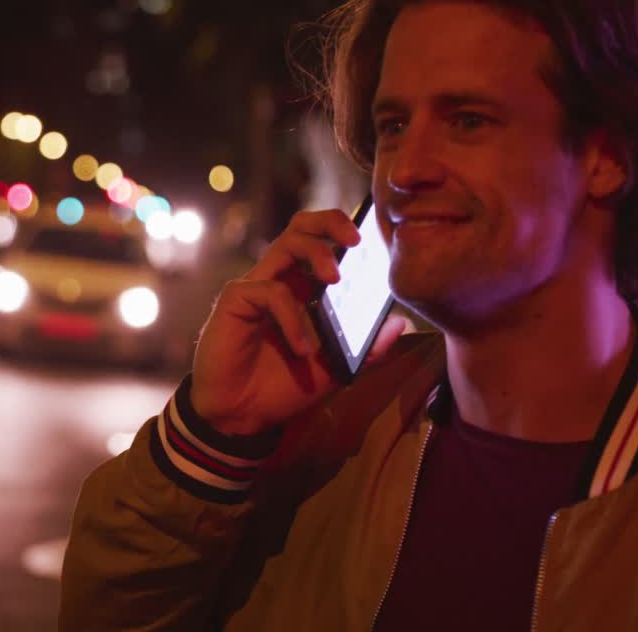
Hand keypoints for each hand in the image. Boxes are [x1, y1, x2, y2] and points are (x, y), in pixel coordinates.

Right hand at [190, 209, 410, 434]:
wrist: (241, 416)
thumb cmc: (282, 388)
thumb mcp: (336, 368)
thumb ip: (367, 348)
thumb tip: (401, 322)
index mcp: (303, 290)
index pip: (323, 243)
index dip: (346, 232)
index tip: (376, 242)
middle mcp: (280, 281)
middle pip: (302, 227)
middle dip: (331, 221)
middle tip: (356, 240)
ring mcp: (256, 288)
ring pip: (286, 243)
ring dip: (316, 254)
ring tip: (335, 280)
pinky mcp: (236, 301)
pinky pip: (271, 292)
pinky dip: (293, 318)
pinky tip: (303, 349)